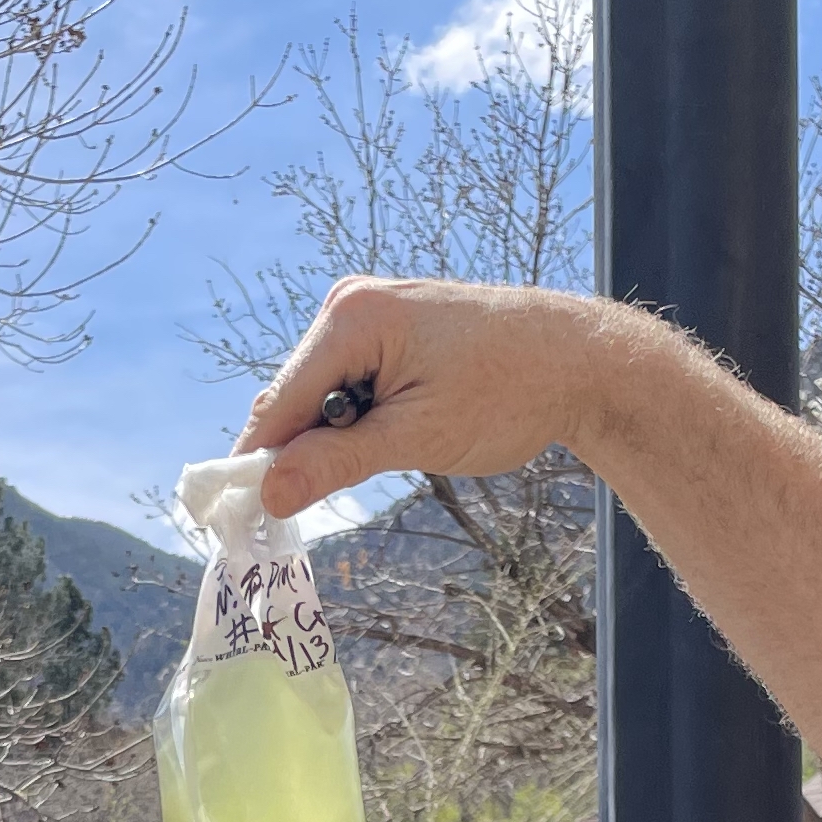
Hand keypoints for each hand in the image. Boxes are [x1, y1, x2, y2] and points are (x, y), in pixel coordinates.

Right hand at [235, 277, 637, 523]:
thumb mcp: (416, 438)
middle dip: (303, 449)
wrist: (577, 359)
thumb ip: (336, 463)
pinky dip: (358, 417)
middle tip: (326, 498)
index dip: (259, 462)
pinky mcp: (387, 327)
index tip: (243, 517)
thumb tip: (270, 494)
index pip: (279, 403)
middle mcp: (349, 304)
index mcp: (350, 318)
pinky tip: (399, 428)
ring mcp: (367, 311)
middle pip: (293, 397)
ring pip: (320, 395)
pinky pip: (347, 382)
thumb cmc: (508, 392)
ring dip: (337, 435)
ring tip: (396, 446)